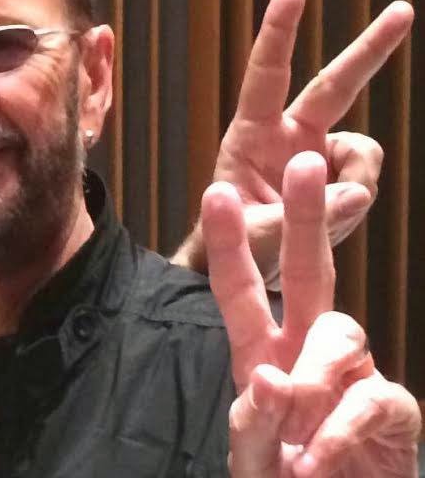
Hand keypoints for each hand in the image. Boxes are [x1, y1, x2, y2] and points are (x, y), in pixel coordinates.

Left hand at [175, 0, 412, 285]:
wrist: (245, 270)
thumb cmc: (233, 246)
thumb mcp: (257, 236)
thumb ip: (301, 218)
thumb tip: (356, 193)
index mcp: (251, 135)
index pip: (267, 72)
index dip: (280, 29)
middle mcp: (288, 135)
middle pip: (336, 85)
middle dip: (371, 48)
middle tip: (403, 9)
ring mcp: (318, 155)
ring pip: (364, 154)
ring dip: (351, 188)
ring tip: (312, 220)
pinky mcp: (340, 177)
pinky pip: (365, 183)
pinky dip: (354, 204)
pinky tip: (327, 220)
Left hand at [204, 152, 421, 476]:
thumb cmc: (282, 477)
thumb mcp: (252, 454)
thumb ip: (253, 422)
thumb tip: (269, 377)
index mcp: (263, 352)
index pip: (241, 290)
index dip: (229, 244)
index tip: (214, 192)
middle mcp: (308, 350)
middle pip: (311, 271)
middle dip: (305, 216)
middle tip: (305, 159)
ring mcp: (353, 374)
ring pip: (339, 337)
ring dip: (312, 380)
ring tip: (293, 439)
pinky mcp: (391, 408)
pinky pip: (368, 399)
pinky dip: (338, 433)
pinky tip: (315, 462)